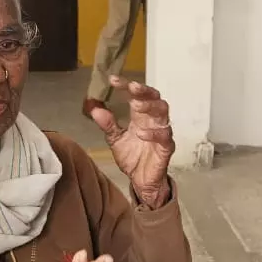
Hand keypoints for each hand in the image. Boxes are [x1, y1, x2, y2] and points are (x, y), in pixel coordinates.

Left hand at [90, 77, 173, 207]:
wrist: (141, 181)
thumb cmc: (133, 158)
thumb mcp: (115, 140)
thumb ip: (107, 124)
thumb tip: (94, 108)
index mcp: (140, 116)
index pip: (136, 95)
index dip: (126, 86)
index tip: (113, 80)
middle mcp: (152, 120)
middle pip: (154, 98)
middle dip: (144, 91)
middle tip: (131, 87)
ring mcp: (161, 131)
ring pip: (163, 111)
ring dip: (150, 106)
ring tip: (135, 105)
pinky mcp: (167, 146)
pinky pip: (164, 135)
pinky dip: (153, 133)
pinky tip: (141, 133)